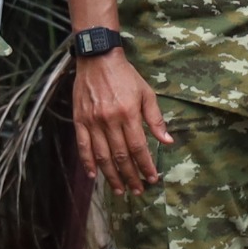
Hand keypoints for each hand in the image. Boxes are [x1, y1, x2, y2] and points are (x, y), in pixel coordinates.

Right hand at [73, 50, 169, 195]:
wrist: (98, 58)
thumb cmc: (125, 76)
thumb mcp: (146, 93)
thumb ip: (156, 119)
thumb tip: (167, 141)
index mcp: (128, 114)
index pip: (138, 148)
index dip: (145, 166)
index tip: (152, 178)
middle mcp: (109, 120)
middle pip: (120, 156)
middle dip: (130, 176)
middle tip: (137, 190)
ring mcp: (92, 121)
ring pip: (102, 156)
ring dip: (111, 176)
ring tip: (119, 190)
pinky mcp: (79, 120)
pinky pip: (83, 146)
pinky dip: (88, 162)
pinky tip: (95, 175)